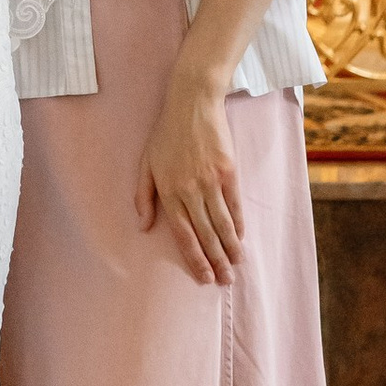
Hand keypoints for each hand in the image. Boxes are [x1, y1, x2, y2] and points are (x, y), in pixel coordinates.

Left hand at [137, 68, 241, 285]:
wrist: (192, 104)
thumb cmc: (165, 134)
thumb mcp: (145, 164)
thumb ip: (143, 196)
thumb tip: (144, 226)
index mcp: (168, 191)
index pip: (184, 234)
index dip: (194, 258)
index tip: (203, 276)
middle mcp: (190, 190)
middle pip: (205, 234)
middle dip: (216, 260)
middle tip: (225, 281)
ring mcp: (211, 181)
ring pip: (223, 223)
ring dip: (231, 247)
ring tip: (237, 265)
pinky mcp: (228, 171)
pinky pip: (235, 204)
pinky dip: (239, 223)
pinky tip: (242, 237)